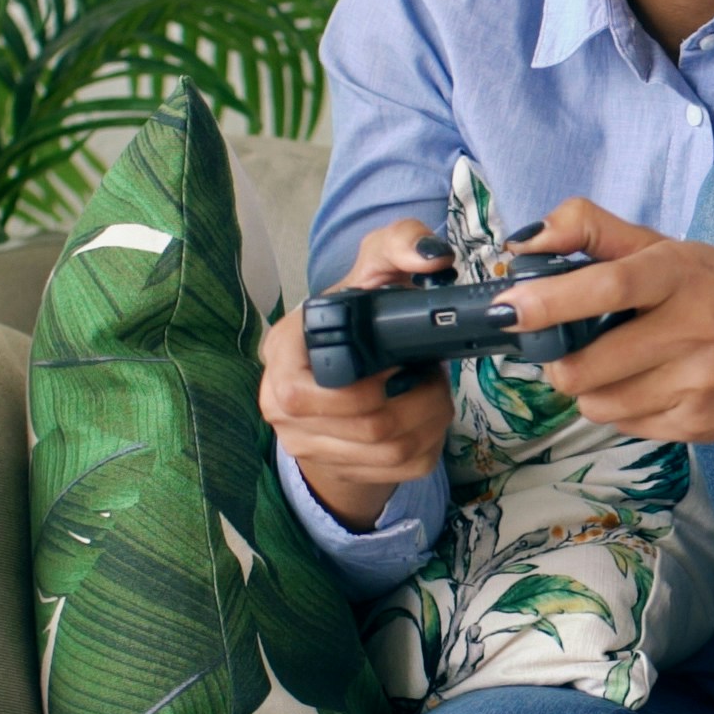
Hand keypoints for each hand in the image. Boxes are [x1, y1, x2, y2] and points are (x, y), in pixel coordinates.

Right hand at [256, 219, 454, 527]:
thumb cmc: (356, 316)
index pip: (306, 394)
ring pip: (389, 451)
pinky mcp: (344, 469)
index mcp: (280, 355)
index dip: (366, 386)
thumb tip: (432, 257)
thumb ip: (399, 244)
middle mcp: (281, 406)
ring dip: (429, 418)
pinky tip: (427, 415)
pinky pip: (402, 468)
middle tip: (430, 373)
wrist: (344, 369)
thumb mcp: (372, 269)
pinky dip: (430, 440)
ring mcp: (309, 445)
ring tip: (433, 389)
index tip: (402, 362)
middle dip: (417, 400)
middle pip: (367, 427)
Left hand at [495, 200, 713, 473]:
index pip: (610, 285)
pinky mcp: (700, 425)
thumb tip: (525, 241)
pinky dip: (619, 409)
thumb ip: (596, 232)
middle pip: (590, 362)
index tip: (510, 308)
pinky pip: (626, 426)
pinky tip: (647, 386)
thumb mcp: (673, 249)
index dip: (551, 300)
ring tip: (613, 366)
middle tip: (561, 350)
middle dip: (558, 361)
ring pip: (600, 402)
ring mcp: (700, 383)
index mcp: (683, 273)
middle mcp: (696, 328)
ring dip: (587, 388)